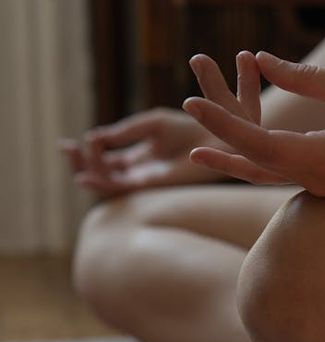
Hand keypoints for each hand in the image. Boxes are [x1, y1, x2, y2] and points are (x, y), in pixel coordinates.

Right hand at [61, 107, 227, 196]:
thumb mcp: (150, 124)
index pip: (106, 159)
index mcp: (140, 155)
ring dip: (87, 171)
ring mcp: (146, 178)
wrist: (214, 137)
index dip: (88, 151)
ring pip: (109, 182)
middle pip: (103, 173)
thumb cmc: (190, 128)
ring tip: (74, 156)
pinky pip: (122, 188)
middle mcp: (141, 170)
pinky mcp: (152, 184)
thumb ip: (125, 132)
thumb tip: (95, 138)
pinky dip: (102, 182)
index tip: (76, 139)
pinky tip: (87, 174)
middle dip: (81, 162)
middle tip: (66, 148)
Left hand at [183, 51, 324, 196]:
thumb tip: (261, 62)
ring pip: (267, 176)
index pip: (260, 144)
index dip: (222, 124)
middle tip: (188, 110)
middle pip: (255, 164)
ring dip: (234, 156)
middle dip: (220, 138)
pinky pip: (284, 176)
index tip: (192, 101)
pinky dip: (258, 161)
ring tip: (197, 150)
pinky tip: (238, 154)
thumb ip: (306, 78)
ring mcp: (324, 189)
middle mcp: (319, 182)